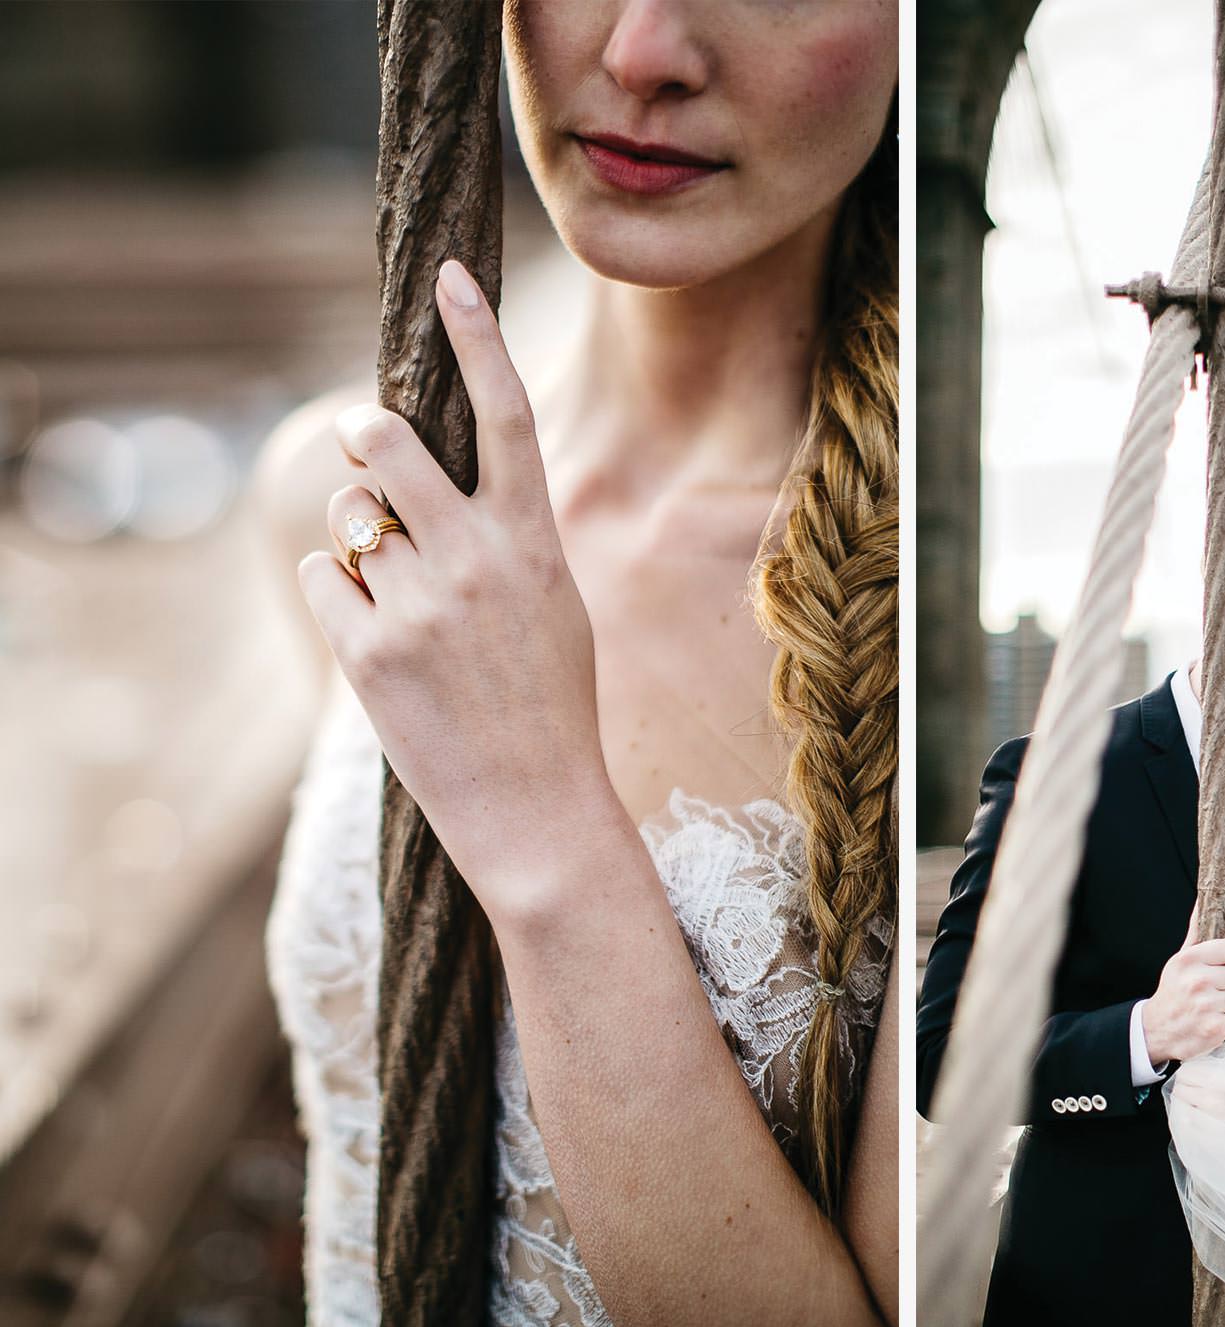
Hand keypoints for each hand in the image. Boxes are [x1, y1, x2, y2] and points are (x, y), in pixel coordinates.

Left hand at [297, 259, 611, 914]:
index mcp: (536, 541)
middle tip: (370, 452)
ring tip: (393, 589)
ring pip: (346, 515)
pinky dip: (336, 593)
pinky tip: (376, 636)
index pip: (508, 414)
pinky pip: (322, 576)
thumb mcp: (559, 606)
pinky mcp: (368, 652)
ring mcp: (420, 605)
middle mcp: (478, 559)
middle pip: (387, 440)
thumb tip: (434, 484)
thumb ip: (509, 538)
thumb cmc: (553, 705)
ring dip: (356, 535)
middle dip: (366, 437)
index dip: (477, 337)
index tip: (450, 276)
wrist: (539, 809)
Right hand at [1142, 938, 1224, 1065]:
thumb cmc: (1173, 993)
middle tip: (1224, 988)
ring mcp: (1206, 1006)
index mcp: (1189, 960)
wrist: (1156, 1030)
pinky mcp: (1214, 1028)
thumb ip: (1195, 933)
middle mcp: (1197, 981)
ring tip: (1219, 1004)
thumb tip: (1201, 903)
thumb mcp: (1179, 961)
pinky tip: (1218, 1017)